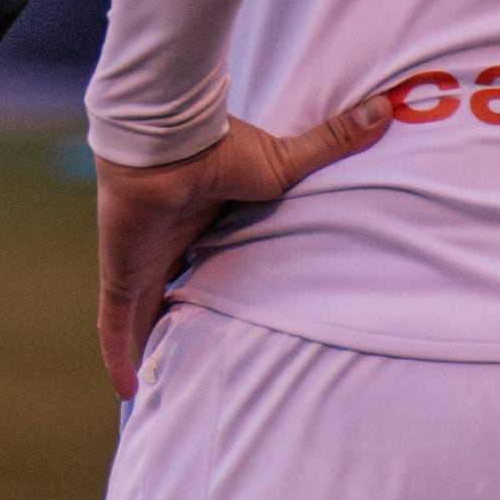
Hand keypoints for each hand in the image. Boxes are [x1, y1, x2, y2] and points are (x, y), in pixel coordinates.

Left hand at [90, 95, 394, 397]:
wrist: (168, 144)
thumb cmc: (220, 149)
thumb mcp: (285, 162)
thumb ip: (331, 142)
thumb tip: (385, 108)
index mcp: (201, 220)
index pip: (203, 257)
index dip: (210, 281)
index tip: (225, 308)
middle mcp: (168, 243)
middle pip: (172, 289)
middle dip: (179, 318)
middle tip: (197, 355)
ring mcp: (140, 262)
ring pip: (143, 314)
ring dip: (151, 342)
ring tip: (166, 383)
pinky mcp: (122, 276)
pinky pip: (115, 324)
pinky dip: (117, 355)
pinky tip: (128, 390)